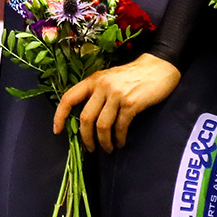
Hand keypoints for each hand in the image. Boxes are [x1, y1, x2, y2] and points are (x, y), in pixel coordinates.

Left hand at [54, 53, 181, 151]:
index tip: (57, 131)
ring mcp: (116, 95)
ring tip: (108, 148)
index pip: (69, 98)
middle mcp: (102, 86)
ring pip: (102, 125)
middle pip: (85, 117)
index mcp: (93, 80)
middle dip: (86, 137)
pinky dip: (119, 138)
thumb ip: (96, 93)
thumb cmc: (132, 75)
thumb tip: (85, 118)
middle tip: (90, 148)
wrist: (158, 68)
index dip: (60, 116)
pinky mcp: (131, 104)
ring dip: (103, 141)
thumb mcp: (108, 79)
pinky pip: (120, 126)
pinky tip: (120, 142)